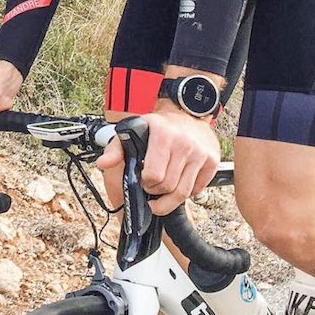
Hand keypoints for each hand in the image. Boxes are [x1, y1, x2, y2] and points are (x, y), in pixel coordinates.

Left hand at [97, 109, 219, 215]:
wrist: (189, 114)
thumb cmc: (159, 126)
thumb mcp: (134, 130)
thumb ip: (116, 148)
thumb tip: (103, 163)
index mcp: (162, 134)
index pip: (153, 176)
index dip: (145, 183)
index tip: (142, 179)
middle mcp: (184, 143)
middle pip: (168, 187)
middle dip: (156, 192)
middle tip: (151, 186)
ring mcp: (200, 153)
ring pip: (183, 193)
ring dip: (169, 200)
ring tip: (161, 195)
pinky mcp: (212, 162)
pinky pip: (196, 190)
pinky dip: (186, 193)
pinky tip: (178, 183)